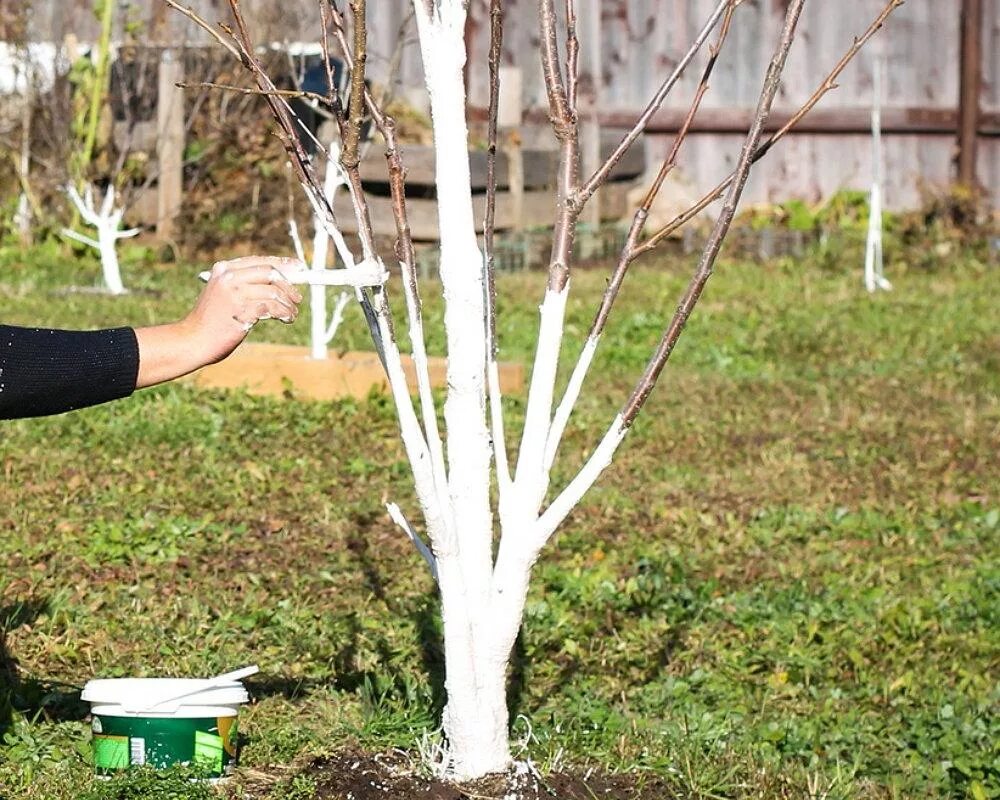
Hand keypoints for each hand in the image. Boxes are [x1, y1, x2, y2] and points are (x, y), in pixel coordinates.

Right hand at [182, 256, 304, 364]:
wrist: (193, 340)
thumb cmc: (211, 321)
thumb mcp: (224, 295)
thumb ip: (245, 285)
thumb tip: (279, 283)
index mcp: (223, 269)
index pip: (259, 261)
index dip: (282, 263)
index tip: (299, 267)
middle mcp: (228, 276)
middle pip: (270, 273)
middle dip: (288, 285)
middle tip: (297, 298)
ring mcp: (235, 292)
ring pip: (274, 292)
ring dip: (288, 304)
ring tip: (292, 314)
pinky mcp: (242, 309)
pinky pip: (273, 308)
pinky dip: (284, 313)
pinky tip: (286, 319)